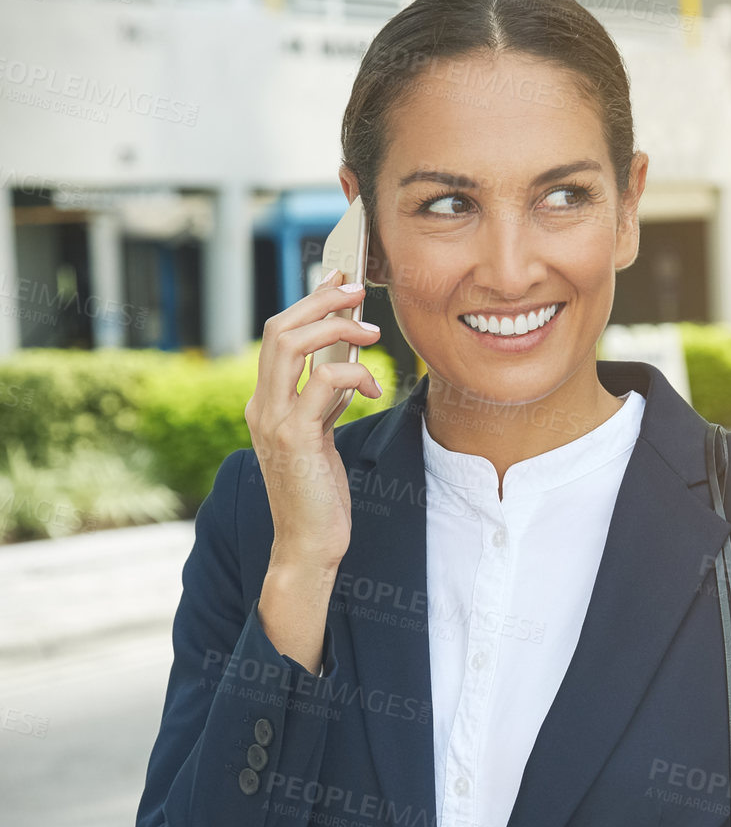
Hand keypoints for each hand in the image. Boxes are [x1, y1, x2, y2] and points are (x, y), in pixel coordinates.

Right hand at [245, 272, 382, 574]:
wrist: (307, 545)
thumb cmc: (318, 495)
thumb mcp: (320, 437)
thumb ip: (323, 402)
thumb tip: (345, 364)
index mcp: (265, 402)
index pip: (279, 335)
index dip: (309, 302)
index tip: (340, 281)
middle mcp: (261, 405)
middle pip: (280, 328)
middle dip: (321, 300)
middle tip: (358, 292)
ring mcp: (273, 420)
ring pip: (291, 344)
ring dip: (336, 327)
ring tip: (371, 331)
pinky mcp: (294, 437)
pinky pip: (323, 382)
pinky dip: (353, 375)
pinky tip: (373, 390)